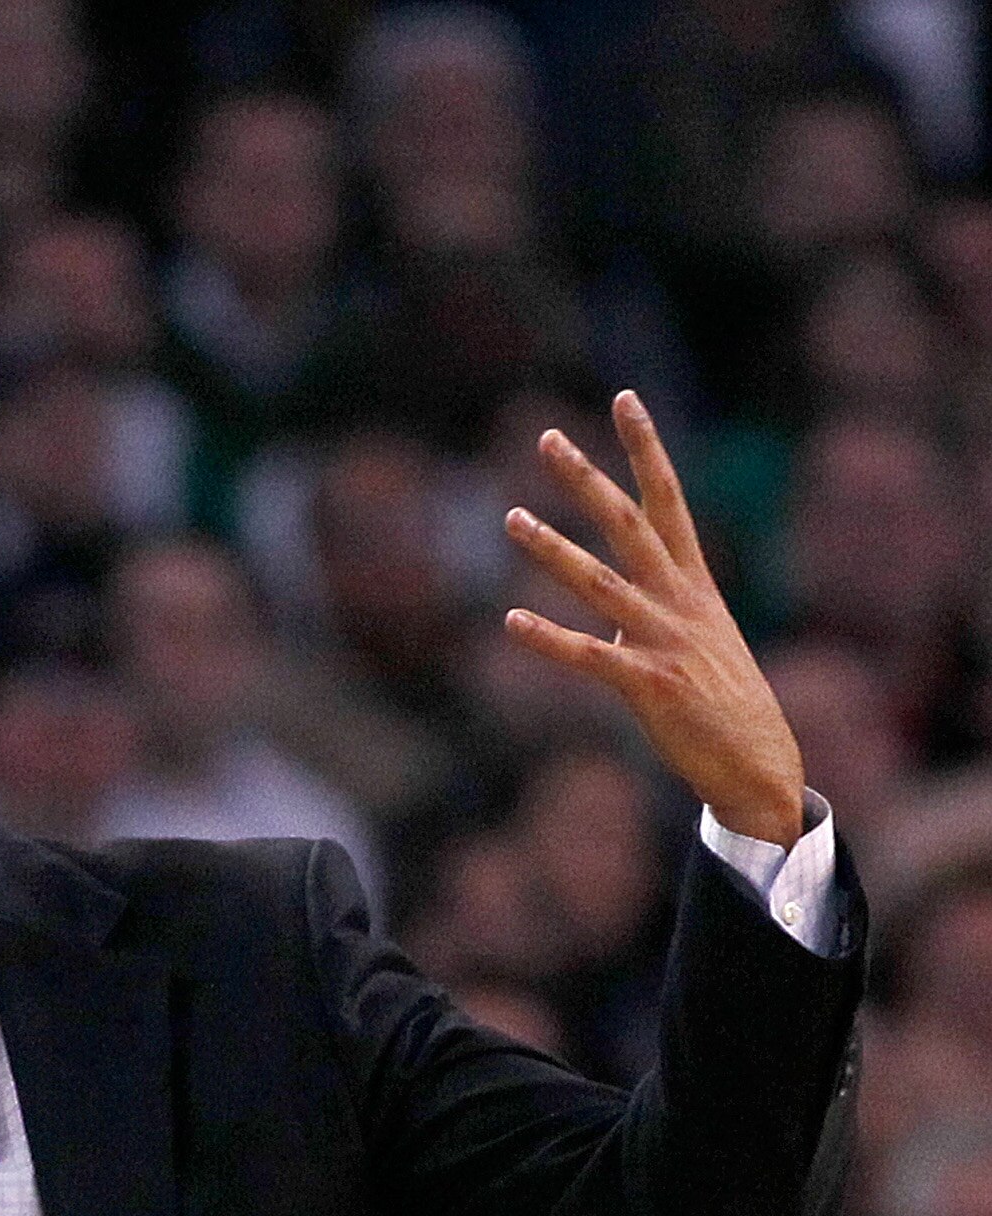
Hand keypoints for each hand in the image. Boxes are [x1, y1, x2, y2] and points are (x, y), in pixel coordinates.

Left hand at [503, 392, 807, 849]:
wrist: (759, 763)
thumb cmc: (724, 704)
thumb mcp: (700, 639)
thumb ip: (660, 613)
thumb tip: (619, 610)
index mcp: (693, 582)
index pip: (668, 497)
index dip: (646, 447)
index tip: (625, 398)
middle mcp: (678, 599)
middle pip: (627, 523)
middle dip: (586, 479)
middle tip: (547, 438)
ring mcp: (663, 639)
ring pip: (599, 580)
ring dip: (551, 549)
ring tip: (510, 518)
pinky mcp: (647, 684)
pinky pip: (589, 655)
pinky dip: (548, 638)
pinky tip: (511, 622)